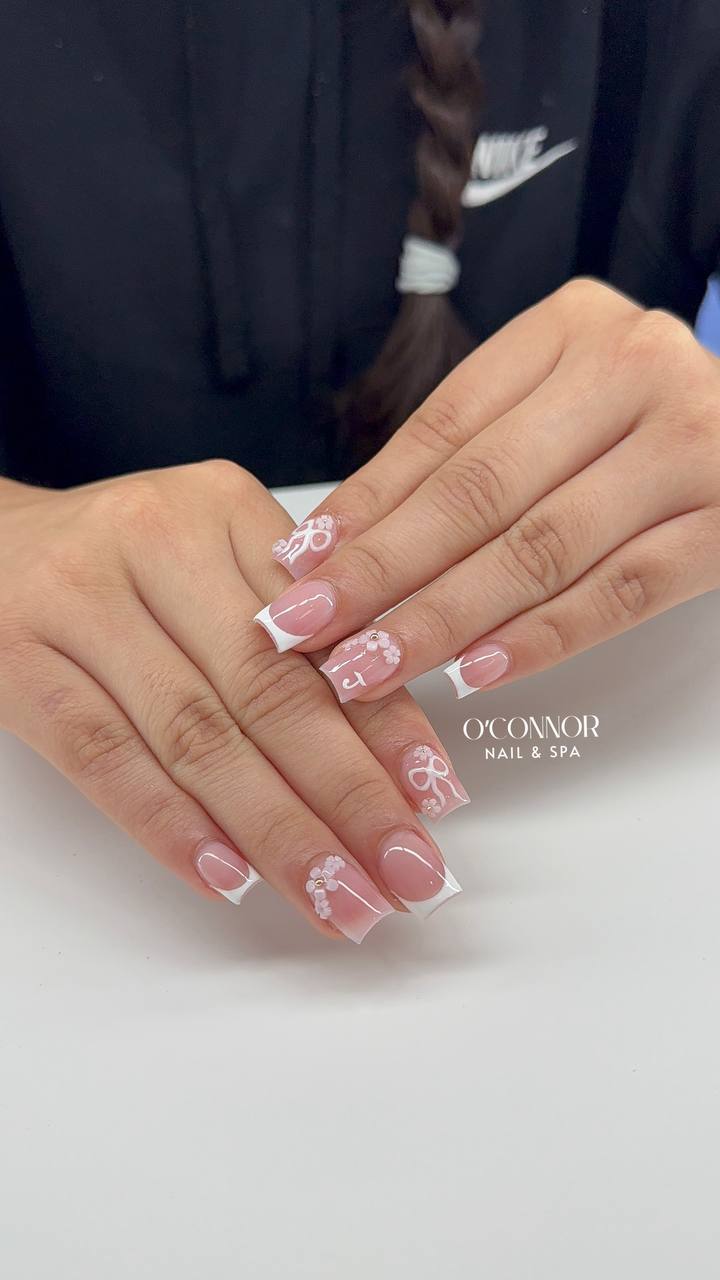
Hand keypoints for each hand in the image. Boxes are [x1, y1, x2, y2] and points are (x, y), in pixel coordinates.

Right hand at [0, 464, 465, 942]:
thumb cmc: (118, 567)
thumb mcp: (209, 565)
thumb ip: (289, 631)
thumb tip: (391, 754)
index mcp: (223, 509)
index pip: (321, 635)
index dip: (386, 725)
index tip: (437, 801)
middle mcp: (156, 540)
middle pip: (269, 691)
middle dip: (349, 796)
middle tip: (408, 876)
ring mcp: (80, 600)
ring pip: (197, 734)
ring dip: (277, 830)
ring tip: (339, 898)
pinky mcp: (18, 660)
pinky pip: (104, 756)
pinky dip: (170, 823)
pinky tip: (228, 877)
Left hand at [261, 280, 719, 699]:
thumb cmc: (643, 425)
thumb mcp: (559, 405)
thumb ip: (468, 457)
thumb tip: (336, 541)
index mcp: (573, 328)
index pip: (444, 428)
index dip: (365, 505)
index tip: (300, 567)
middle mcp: (634, 369)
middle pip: (481, 489)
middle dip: (382, 570)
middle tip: (306, 628)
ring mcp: (691, 445)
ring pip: (541, 547)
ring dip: (443, 617)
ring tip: (370, 665)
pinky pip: (619, 592)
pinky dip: (541, 637)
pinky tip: (474, 671)